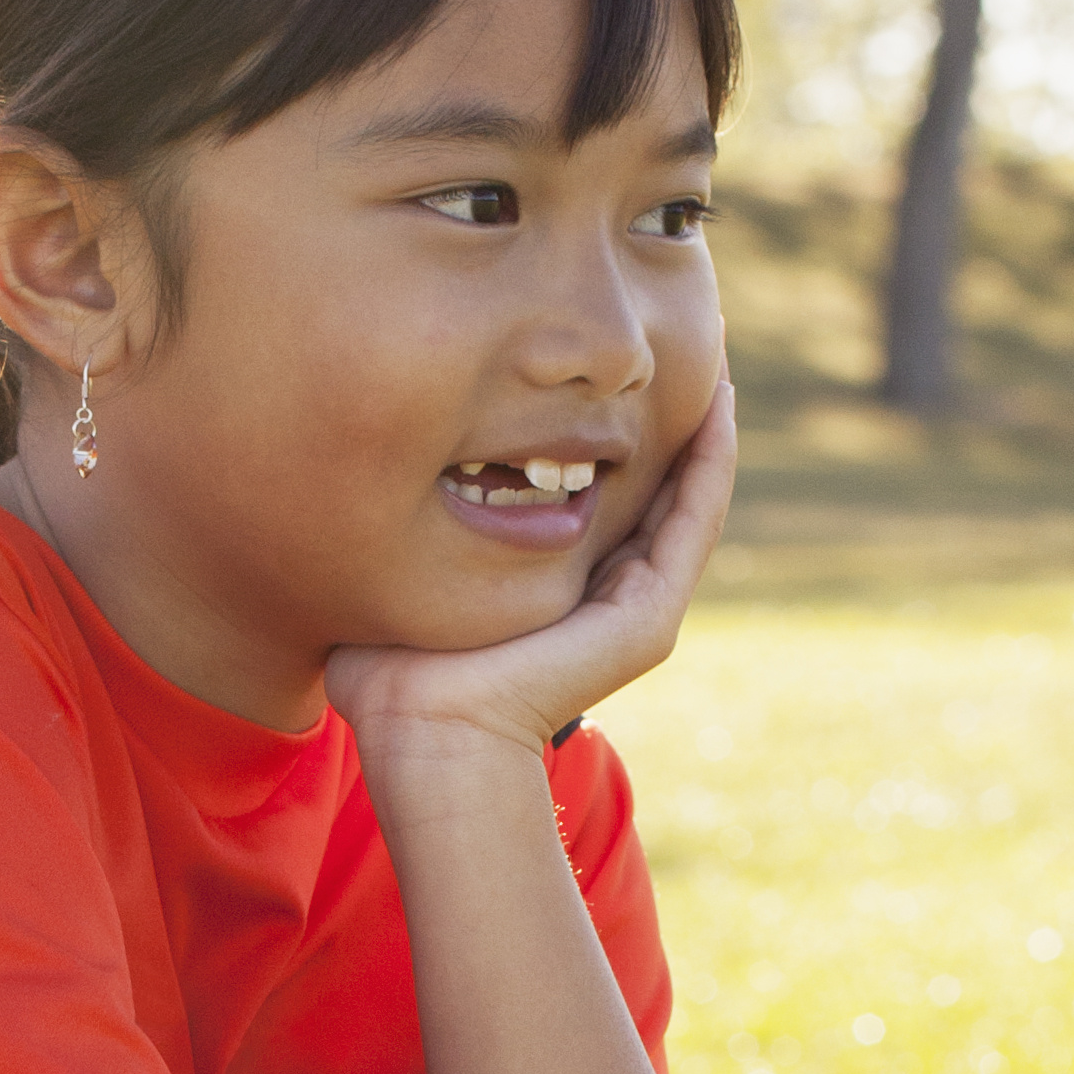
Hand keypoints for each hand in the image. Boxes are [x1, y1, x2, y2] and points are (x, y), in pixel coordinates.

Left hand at [324, 373, 739, 769]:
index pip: (598, 497)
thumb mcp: (400, 579)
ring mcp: (634, 609)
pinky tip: (724, 401)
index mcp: (557, 591)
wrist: (425, 740)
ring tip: (720, 349)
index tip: (608, 366)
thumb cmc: (391, 679)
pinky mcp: (648, 618)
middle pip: (653, 488)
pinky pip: (694, 520)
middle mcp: (604, 596)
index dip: (609, 432)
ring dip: (708, 425)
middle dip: (668, 414)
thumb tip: (349, 471)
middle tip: (687, 334)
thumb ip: (398, 532)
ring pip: (688, 496)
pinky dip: (713, 461)